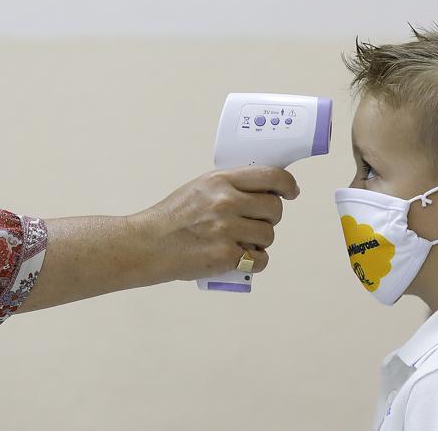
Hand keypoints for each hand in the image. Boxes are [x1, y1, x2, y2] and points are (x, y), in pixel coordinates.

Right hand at [129, 166, 299, 281]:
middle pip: (274, 208)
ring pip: (268, 235)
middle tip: (253, 223)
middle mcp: (226, 201)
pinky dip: (253, 262)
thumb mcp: (199, 189)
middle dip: (269, 218)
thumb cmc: (171, 219)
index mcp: (220, 181)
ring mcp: (227, 229)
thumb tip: (262, 191)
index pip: (271, 176)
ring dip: (260, 242)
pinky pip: (259, 259)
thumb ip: (228, 187)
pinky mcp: (226, 255)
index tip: (291, 192)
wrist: (146, 245)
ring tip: (238, 242)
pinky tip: (238, 259)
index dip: (287, 185)